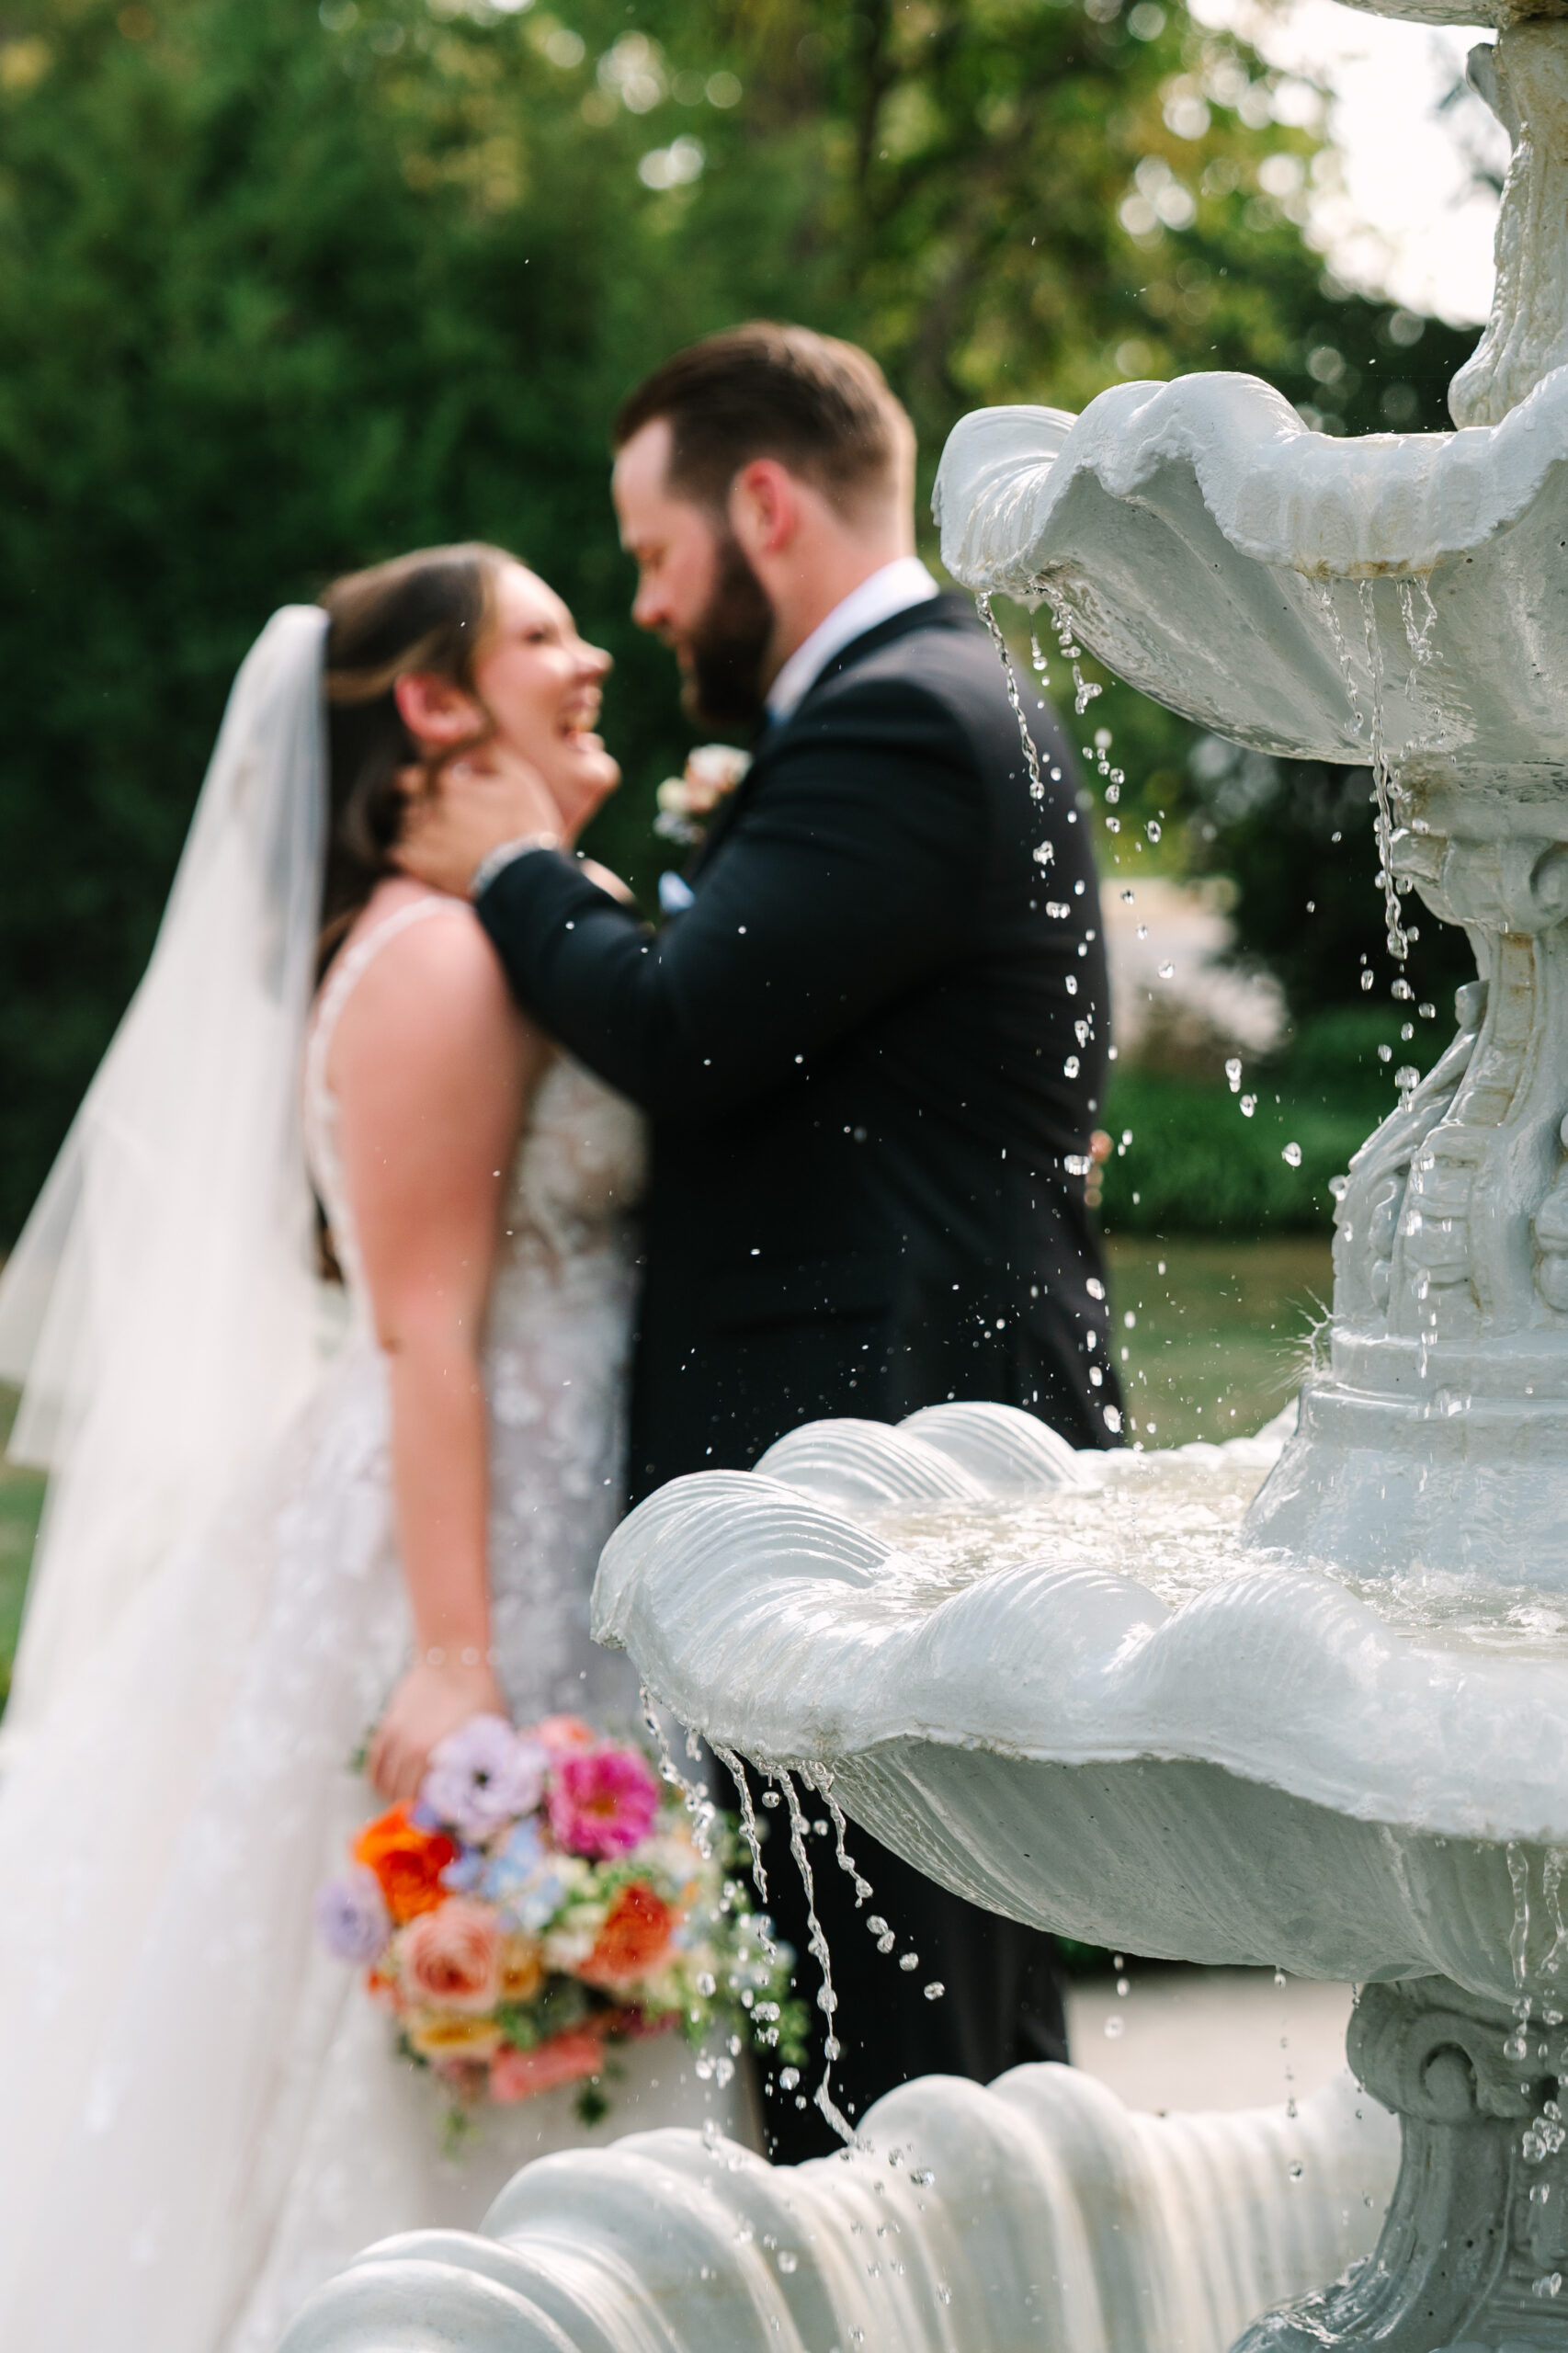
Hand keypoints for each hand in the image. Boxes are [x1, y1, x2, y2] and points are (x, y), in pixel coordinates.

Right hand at [368, 1655, 508, 1803]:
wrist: (454, 1656)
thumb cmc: (482, 1693)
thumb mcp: (494, 1730)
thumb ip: (492, 1760)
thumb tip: (495, 1788)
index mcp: (445, 1755)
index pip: (434, 1801)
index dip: (438, 1816)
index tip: (444, 1822)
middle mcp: (416, 1751)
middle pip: (406, 1796)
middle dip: (416, 1810)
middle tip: (426, 1814)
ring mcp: (398, 1738)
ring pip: (387, 1783)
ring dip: (395, 1798)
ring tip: (407, 1803)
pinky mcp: (388, 1727)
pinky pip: (375, 1763)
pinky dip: (377, 1779)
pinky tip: (386, 1786)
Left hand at [394, 743, 564, 897]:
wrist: (526, 875)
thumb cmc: (526, 823)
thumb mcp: (517, 779)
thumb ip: (488, 751)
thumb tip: (469, 723)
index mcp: (447, 784)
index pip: (407, 777)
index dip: (414, 784)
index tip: (425, 791)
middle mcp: (428, 807)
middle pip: (407, 804)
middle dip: (418, 809)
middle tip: (439, 821)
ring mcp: (421, 837)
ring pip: (403, 828)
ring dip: (415, 832)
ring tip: (439, 843)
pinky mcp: (419, 865)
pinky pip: (397, 854)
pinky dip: (406, 855)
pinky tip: (426, 859)